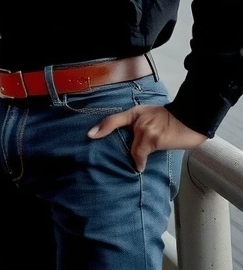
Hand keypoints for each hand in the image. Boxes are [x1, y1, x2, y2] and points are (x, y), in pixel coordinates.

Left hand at [88, 104, 206, 171]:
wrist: (190, 119)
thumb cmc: (172, 120)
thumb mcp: (151, 117)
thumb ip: (140, 125)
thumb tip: (134, 141)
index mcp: (135, 113)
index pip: (114, 119)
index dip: (101, 127)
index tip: (90, 134)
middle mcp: (137, 119)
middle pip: (121, 135)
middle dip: (117, 146)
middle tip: (110, 155)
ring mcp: (143, 129)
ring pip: (133, 149)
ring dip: (134, 158)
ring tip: (136, 164)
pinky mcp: (152, 139)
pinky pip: (141, 154)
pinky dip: (140, 161)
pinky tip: (140, 167)